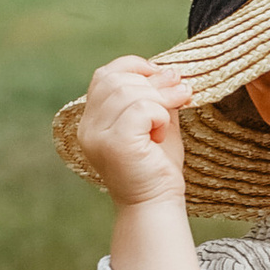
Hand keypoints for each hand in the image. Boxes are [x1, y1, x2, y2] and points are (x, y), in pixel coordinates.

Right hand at [78, 55, 191, 206]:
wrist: (156, 204)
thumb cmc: (157, 165)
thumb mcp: (157, 122)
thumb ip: (156, 96)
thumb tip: (169, 71)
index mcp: (93, 120)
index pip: (104, 75)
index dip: (133, 66)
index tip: (161, 73)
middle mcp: (88, 127)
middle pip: (117, 80)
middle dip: (154, 81)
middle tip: (181, 92)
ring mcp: (98, 136)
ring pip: (130, 92)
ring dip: (161, 98)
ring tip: (171, 117)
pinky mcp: (115, 144)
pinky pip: (141, 109)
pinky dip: (159, 114)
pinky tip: (160, 133)